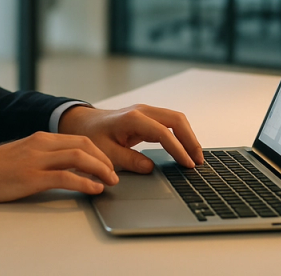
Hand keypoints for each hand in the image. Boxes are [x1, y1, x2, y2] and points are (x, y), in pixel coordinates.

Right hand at [0, 131, 119, 202]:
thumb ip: (43, 156)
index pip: (79, 139)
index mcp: (40, 138)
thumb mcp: (23, 155)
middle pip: (84, 145)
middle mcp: (41, 144)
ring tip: (111, 182)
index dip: (99, 152)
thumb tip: (65, 166)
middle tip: (115, 174)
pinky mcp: (32, 177)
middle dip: (105, 160)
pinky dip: (85, 182)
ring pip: (79, 157)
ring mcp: (37, 159)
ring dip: (100, 170)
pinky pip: (66, 177)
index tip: (109, 165)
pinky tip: (95, 190)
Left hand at [57, 104, 202, 173]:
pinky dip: (181, 134)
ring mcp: (146, 111)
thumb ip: (128, 160)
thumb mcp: (105, 152)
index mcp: (132, 118)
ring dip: (188, 136)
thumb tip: (150, 168)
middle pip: (176, 120)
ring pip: (176, 119)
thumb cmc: (91, 136)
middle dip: (190, 140)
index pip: (163, 133)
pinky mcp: (147, 117)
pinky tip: (185, 149)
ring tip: (196, 157)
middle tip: (199, 161)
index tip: (188, 165)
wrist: (82, 122)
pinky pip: (170, 123)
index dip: (178, 149)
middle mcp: (142, 111)